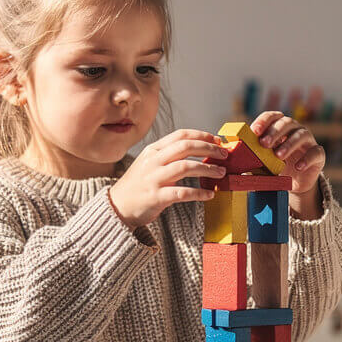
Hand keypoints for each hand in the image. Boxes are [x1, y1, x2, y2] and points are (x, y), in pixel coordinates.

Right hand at [108, 129, 227, 230]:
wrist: (117, 206)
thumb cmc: (138, 185)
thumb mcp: (149, 163)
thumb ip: (169, 156)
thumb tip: (199, 150)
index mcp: (153, 150)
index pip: (181, 135)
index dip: (202, 135)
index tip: (218, 140)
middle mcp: (153, 161)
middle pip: (186, 147)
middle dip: (209, 148)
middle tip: (224, 155)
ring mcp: (154, 179)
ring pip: (186, 167)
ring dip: (207, 168)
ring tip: (221, 173)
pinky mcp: (156, 197)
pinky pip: (182, 193)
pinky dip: (199, 193)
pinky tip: (209, 195)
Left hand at [250, 111, 325, 213]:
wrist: (295, 184)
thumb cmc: (276, 168)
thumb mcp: (261, 164)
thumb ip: (249, 159)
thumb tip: (231, 160)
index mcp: (280, 127)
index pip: (272, 117)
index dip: (263, 121)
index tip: (254, 131)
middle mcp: (295, 129)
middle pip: (286, 123)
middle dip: (274, 132)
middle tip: (264, 144)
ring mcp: (308, 141)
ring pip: (301, 135)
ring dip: (289, 144)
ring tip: (278, 155)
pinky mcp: (318, 154)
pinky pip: (315, 152)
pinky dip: (306, 159)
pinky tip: (298, 167)